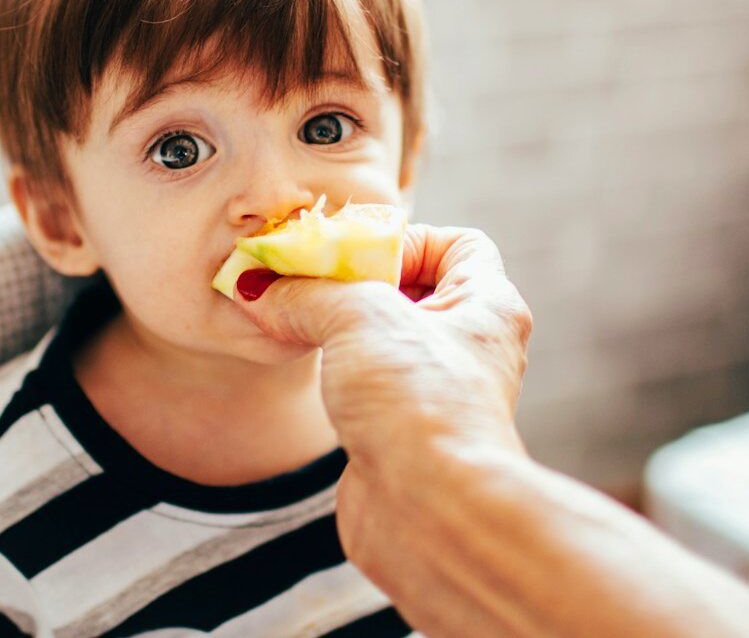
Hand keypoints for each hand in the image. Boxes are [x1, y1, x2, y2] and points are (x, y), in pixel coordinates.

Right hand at [233, 224, 533, 466]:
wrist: (429, 510)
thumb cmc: (420, 404)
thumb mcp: (358, 316)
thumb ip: (307, 293)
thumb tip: (260, 290)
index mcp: (489, 306)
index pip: (460, 245)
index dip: (406, 239)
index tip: (354, 255)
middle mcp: (473, 349)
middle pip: (415, 292)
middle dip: (359, 285)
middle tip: (308, 286)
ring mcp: (439, 396)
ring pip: (387, 344)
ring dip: (342, 333)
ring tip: (298, 326)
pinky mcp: (405, 437)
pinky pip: (369, 390)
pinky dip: (337, 378)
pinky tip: (309, 377)